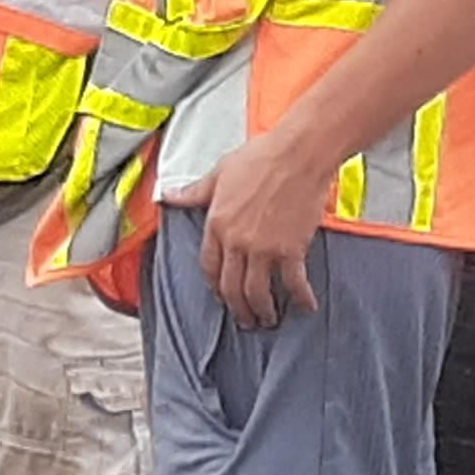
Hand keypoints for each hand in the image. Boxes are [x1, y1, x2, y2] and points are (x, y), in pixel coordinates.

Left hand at [164, 121, 343, 330]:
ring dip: (263, 311)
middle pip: (231, 288)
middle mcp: (236, 241)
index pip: (209, 266)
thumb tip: (168, 196)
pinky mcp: (291, 249)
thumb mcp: (220, 173)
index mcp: (217, 224)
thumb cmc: (262, 156)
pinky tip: (306, 306)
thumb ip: (194, 192)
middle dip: (238, 309)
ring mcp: (263, 249)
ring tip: (269, 320)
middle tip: (246, 320)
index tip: (223, 295)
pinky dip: (300, 298)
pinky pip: (293, 282)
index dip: (215, 286)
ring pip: (257, 293)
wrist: (299, 153)